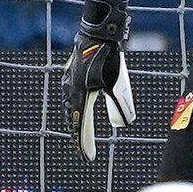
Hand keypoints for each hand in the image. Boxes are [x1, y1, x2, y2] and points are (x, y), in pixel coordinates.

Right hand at [62, 0, 134, 159]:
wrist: (97, 35)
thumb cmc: (109, 58)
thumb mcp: (118, 84)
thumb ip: (120, 104)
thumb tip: (124, 124)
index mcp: (80, 95)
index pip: (81, 125)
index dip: (83, 142)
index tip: (87, 157)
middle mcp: (70, 90)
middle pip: (74, 119)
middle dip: (80, 136)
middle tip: (85, 151)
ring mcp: (68, 82)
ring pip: (71, 108)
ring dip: (77, 123)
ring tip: (82, 136)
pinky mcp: (71, 75)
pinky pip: (71, 98)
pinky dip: (75, 109)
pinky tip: (80, 111)